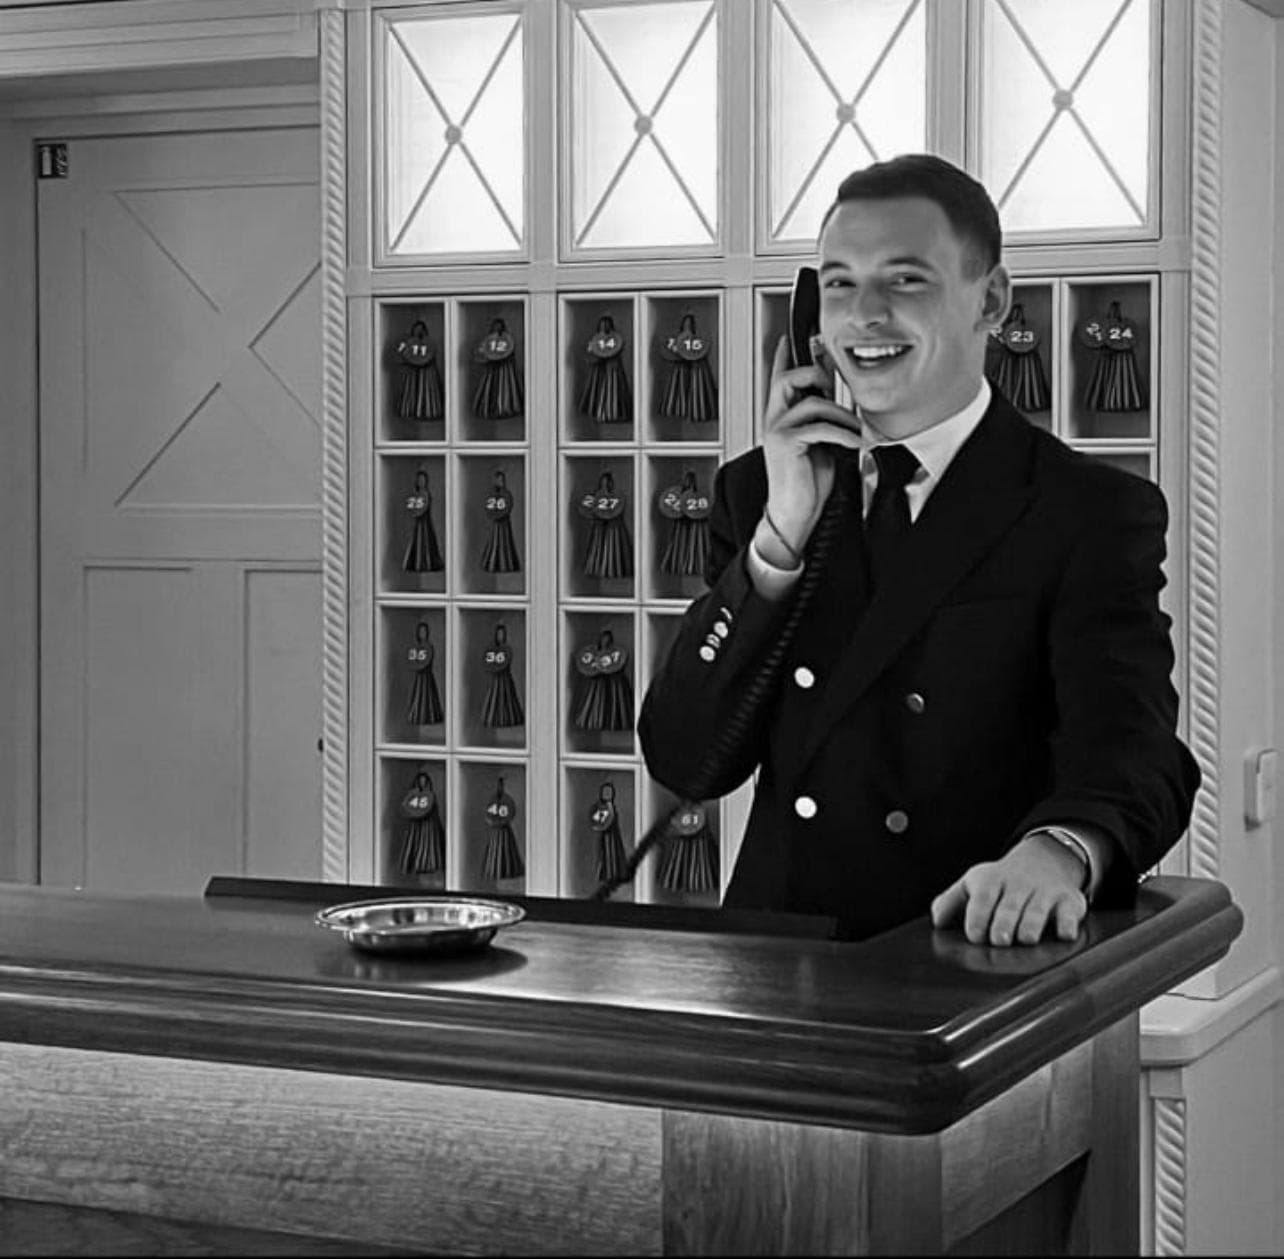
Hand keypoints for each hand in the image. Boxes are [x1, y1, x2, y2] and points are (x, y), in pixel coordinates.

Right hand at [760, 335, 861, 554]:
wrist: (792, 512)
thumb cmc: (805, 482)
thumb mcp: (819, 443)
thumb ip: (823, 419)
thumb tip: (837, 401)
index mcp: (780, 417)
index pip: (777, 378)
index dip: (782, 356)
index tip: (788, 338)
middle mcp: (774, 419)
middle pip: (789, 377)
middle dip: (815, 375)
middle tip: (833, 388)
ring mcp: (776, 430)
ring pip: (811, 402)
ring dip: (842, 414)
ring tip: (856, 431)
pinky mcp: (785, 443)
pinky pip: (819, 427)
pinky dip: (843, 434)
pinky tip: (853, 444)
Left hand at [929, 834, 1088, 946]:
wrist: (1044, 860)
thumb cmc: (1001, 882)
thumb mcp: (973, 884)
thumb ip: (949, 902)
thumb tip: (937, 923)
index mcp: (991, 882)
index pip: (982, 899)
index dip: (977, 918)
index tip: (975, 936)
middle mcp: (1018, 886)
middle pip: (1009, 907)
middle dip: (1004, 923)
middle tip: (999, 940)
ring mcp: (1044, 893)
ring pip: (1037, 911)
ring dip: (1031, 925)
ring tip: (1025, 939)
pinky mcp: (1069, 901)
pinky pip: (1069, 913)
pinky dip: (1068, 924)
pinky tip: (1064, 934)